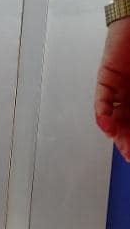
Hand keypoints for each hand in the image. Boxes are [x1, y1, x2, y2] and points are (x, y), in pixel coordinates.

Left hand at [95, 16, 129, 160]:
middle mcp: (129, 96)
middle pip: (126, 126)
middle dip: (129, 143)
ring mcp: (117, 89)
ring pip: (113, 118)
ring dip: (117, 134)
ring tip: (125, 149)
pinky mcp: (106, 78)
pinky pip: (102, 100)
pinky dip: (103, 115)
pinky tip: (107, 126)